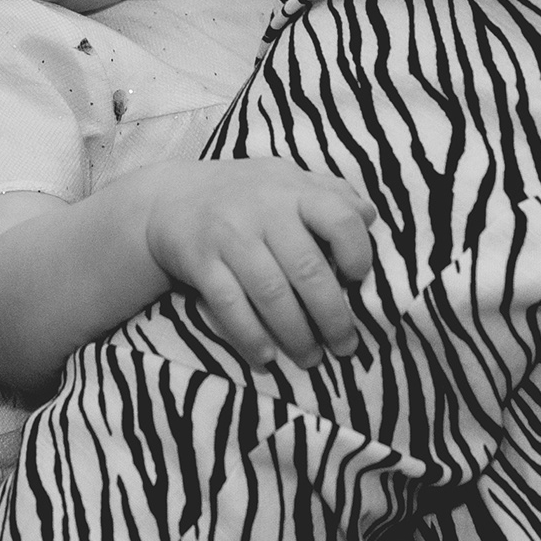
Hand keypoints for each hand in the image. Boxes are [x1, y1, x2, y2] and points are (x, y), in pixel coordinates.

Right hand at [131, 161, 379, 367]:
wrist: (169, 199)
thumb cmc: (245, 195)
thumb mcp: (288, 181)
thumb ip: (331, 194)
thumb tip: (371, 217)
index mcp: (293, 189)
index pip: (339, 217)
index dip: (357, 252)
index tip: (360, 280)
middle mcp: (263, 209)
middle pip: (307, 268)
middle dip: (332, 315)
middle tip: (345, 346)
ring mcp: (229, 235)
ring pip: (271, 293)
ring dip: (296, 334)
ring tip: (311, 359)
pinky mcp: (200, 261)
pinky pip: (229, 306)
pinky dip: (250, 336)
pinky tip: (266, 357)